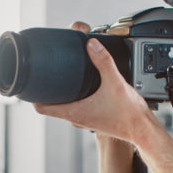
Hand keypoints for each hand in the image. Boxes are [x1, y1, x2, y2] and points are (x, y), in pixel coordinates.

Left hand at [33, 22, 157, 144]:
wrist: (142, 129)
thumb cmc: (129, 114)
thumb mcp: (115, 82)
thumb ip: (103, 61)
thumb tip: (91, 44)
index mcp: (73, 112)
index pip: (41, 107)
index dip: (32, 95)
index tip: (29, 83)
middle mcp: (75, 118)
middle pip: (50, 105)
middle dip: (46, 90)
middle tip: (46, 73)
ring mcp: (84, 119)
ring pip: (64, 107)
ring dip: (60, 94)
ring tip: (62, 77)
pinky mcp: (93, 118)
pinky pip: (76, 107)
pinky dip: (73, 98)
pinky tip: (82, 87)